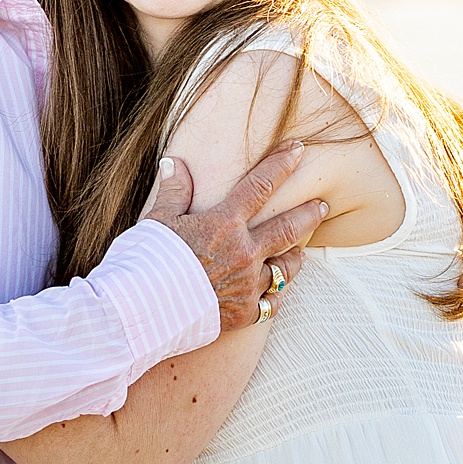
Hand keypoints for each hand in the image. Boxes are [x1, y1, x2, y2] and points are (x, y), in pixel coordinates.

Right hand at [144, 142, 325, 333]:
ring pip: (284, 270)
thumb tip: (175, 162)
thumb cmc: (145, 261)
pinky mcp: (242, 313)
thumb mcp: (157, 219)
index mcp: (224, 224)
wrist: (140, 310)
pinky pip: (270, 304)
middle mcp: (243, 252)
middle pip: (288, 229)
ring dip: (294, 258)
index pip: (260, 186)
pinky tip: (273, 293)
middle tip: (322, 206)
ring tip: (299, 253)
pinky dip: (273, 296)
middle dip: (308, 214)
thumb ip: (174, 191)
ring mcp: (246, 285)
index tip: (298, 149)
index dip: (281, 164)